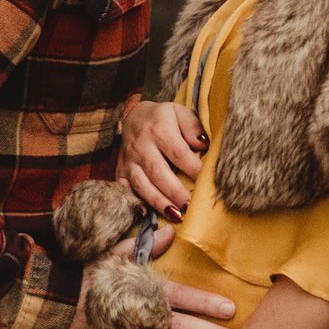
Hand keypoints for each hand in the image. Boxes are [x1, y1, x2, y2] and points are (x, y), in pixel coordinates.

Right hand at [119, 94, 203, 222]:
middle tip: (192, 206)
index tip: (208, 183)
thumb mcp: (180, 112)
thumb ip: (193, 126)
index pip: (178, 153)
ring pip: (142, 185)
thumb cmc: (163, 118)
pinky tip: (149, 215)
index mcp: (159, 129)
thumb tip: (203, 144)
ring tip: (177, 215)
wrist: (132, 117)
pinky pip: (125, 190)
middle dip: (176, 192)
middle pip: (158, 172)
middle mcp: (141, 146)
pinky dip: (136, 204)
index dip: (193, 169)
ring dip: (159, 202)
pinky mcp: (120, 171)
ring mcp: (129, 161)